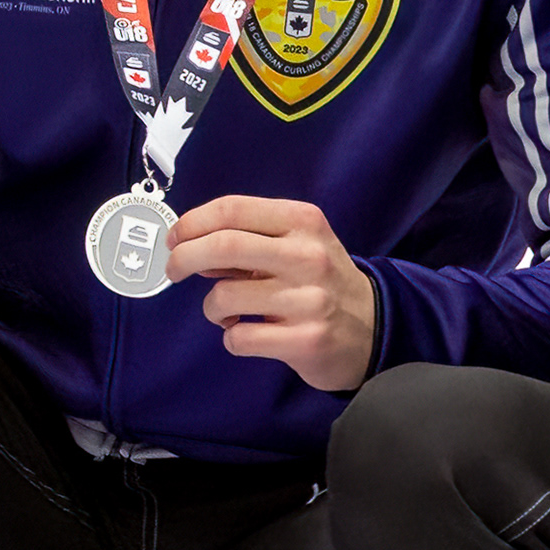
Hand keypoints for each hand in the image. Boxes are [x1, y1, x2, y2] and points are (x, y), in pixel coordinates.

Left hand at [165, 193, 378, 393]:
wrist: (375, 327)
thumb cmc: (321, 279)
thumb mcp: (297, 243)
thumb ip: (249, 238)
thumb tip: (190, 244)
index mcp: (303, 221)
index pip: (232, 209)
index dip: (192, 222)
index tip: (175, 238)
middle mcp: (307, 256)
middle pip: (222, 246)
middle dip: (184, 258)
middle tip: (174, 271)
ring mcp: (309, 300)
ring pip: (224, 297)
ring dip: (211, 307)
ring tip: (227, 311)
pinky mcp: (306, 340)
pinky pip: (239, 338)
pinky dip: (230, 337)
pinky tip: (247, 333)